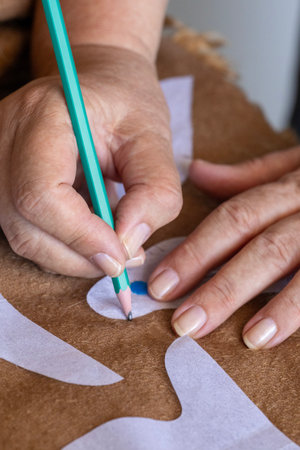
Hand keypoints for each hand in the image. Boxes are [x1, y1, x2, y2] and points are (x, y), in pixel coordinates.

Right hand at [0, 45, 181, 276]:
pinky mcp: (7, 181)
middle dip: (78, 256)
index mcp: (41, 116)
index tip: (121, 254)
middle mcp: (5, 139)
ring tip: (113, 248)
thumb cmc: (126, 102)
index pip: (40, 193)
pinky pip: (28, 231)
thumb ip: (154, 190)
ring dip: (72, 257)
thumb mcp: (154, 137)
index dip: (80, 235)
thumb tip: (129, 245)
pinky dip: (63, 246)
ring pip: (23, 236)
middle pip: (25, 223)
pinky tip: (93, 235)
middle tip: (124, 260)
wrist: (98, 82)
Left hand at [148, 148, 299, 348]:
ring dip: (265, 303)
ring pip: (294, 263)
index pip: (233, 218)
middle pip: (260, 244)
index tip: (162, 283)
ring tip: (233, 336)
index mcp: (291, 185)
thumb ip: (250, 173)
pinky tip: (274, 335)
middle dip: (218, 284)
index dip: (196, 251)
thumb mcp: (296, 164)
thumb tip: (197, 172)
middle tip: (182, 321)